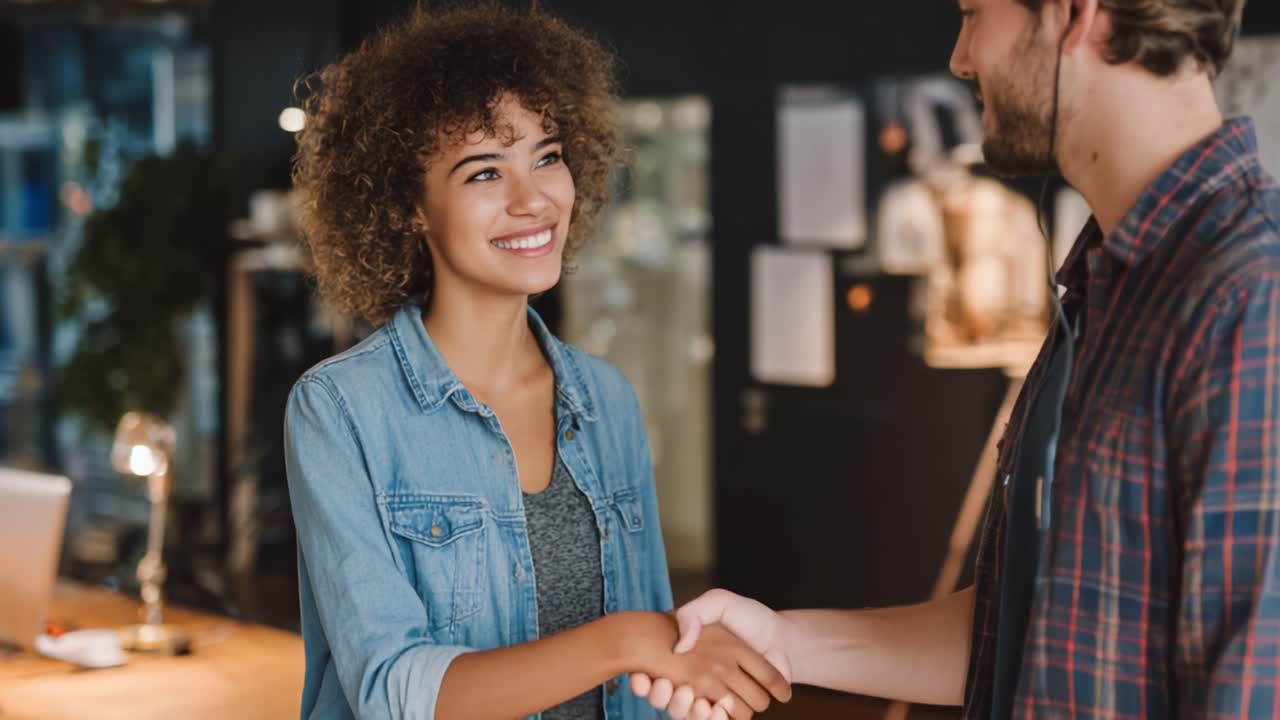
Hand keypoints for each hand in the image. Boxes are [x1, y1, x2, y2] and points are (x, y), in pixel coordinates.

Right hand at [630, 590, 793, 718]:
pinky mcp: (731, 710)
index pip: (650, 674)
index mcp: (685, 656)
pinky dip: (713, 719)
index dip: (642, 682)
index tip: (640, 678)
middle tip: (667, 686)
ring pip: (686, 714)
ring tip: (694, 698)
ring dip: (685, 710)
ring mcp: (711, 696)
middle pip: (665, 699)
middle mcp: (693, 679)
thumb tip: (679, 646)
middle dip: (661, 697)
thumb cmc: (749, 618)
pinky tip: (717, 707)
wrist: (782, 639)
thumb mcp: (718, 602)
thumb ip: (694, 614)